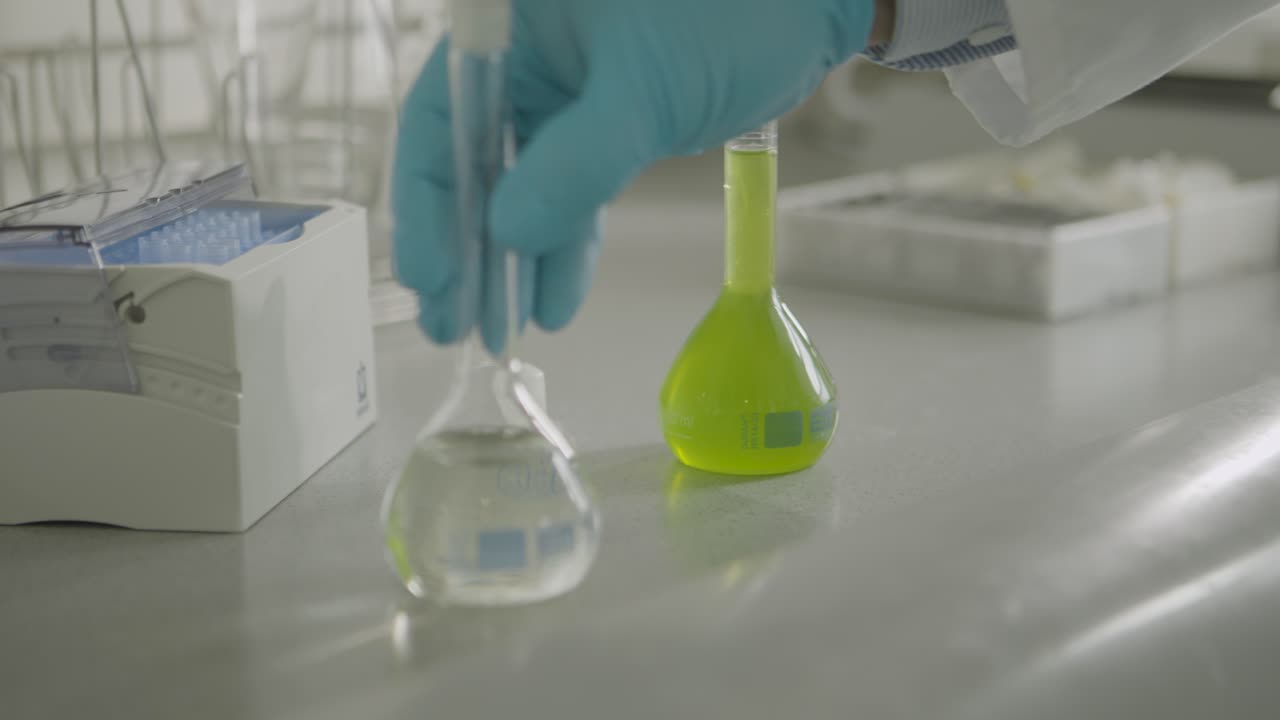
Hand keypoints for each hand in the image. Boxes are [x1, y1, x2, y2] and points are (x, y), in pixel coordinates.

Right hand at [393, 0, 877, 343]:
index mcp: (509, 26)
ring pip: (524, 184)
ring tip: (501, 330)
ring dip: (515, 257)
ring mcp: (565, 91)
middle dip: (467, 247)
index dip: (428, 204)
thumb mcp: (644, 92)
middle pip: (472, 161)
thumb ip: (574, 164)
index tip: (431, 278)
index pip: (439, 120)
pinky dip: (567, 239)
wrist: (814, 3)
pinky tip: (554, 297)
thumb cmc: (731, 15)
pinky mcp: (608, 119)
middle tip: (453, 326)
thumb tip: (508, 235)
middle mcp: (524, 58)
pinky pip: (573, 187)